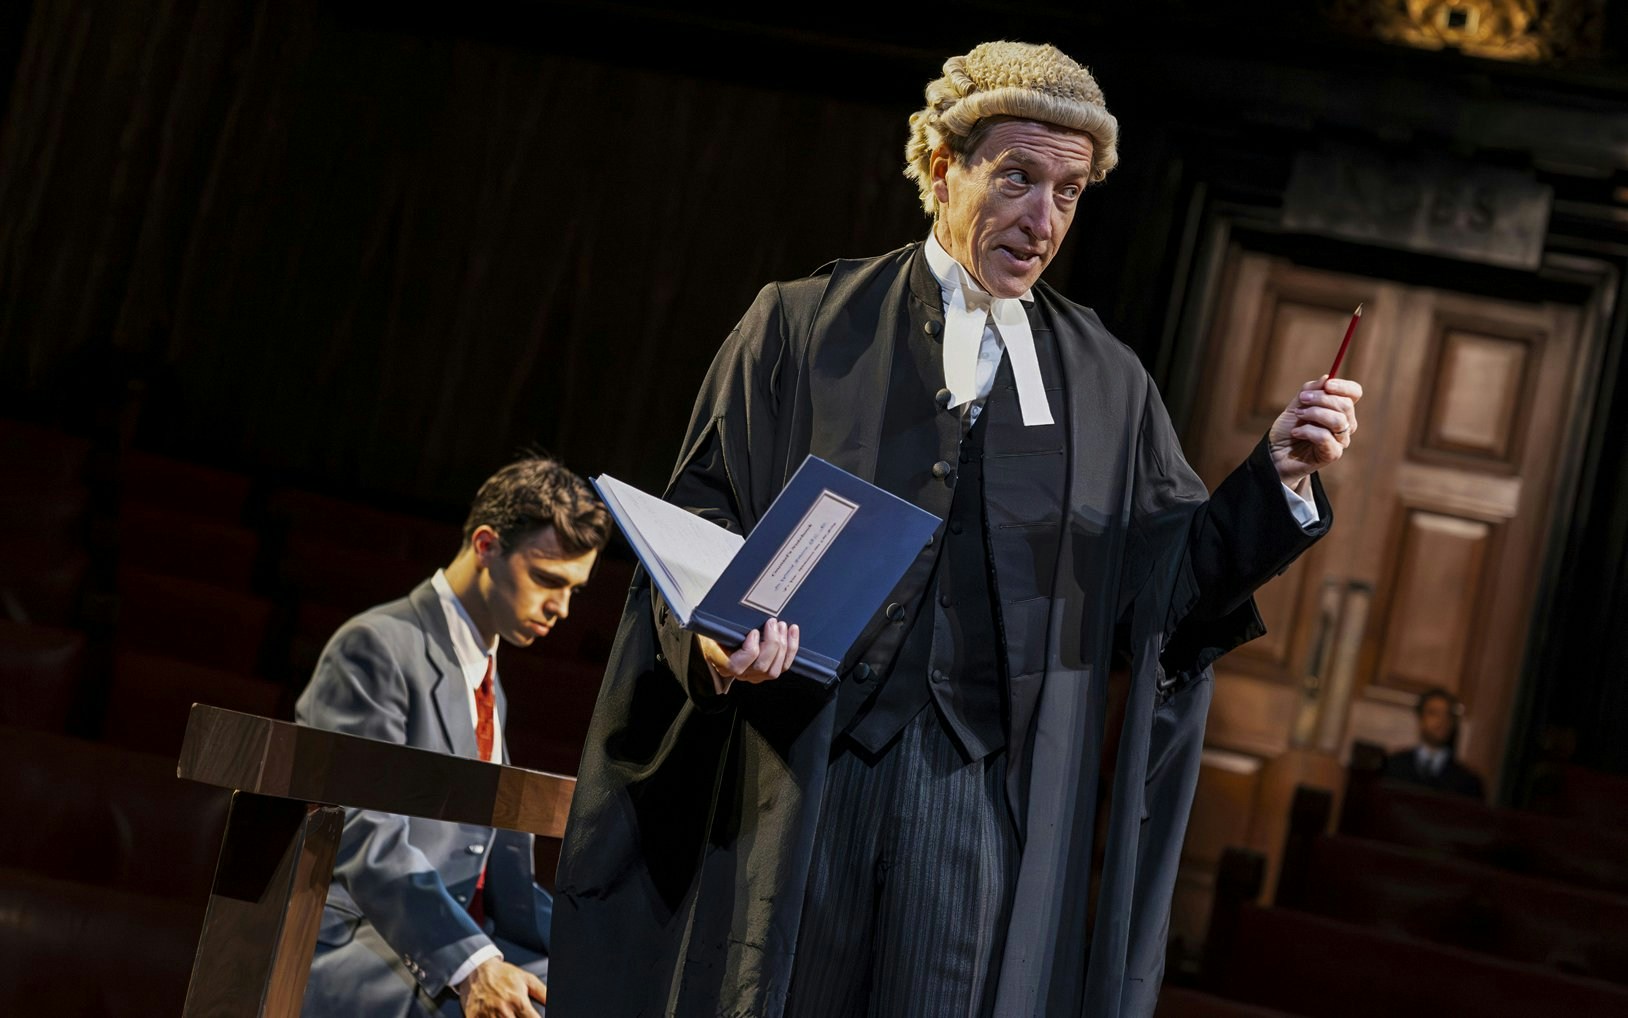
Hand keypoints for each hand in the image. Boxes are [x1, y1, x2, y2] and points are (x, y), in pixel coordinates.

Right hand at [456, 958, 545, 1017]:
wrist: (478, 970)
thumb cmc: (503, 975)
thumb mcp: (527, 979)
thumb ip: (543, 993)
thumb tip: (554, 1003)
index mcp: (518, 1002)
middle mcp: (503, 1011)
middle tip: (518, 1015)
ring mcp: (487, 1016)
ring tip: (507, 1014)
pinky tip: (494, 1016)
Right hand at [695, 618, 799, 688]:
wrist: (721, 642)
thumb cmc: (718, 633)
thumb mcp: (715, 629)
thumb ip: (721, 627)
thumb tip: (727, 613)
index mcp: (724, 664)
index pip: (737, 667)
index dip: (750, 650)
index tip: (754, 632)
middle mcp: (742, 673)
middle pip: (761, 667)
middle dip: (772, 643)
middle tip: (772, 622)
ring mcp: (757, 675)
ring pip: (775, 670)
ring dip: (783, 646)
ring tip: (782, 625)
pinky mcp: (769, 670)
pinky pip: (784, 665)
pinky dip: (791, 647)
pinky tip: (792, 630)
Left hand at [1269, 375, 1363, 492]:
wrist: (1275, 454)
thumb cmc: (1288, 429)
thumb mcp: (1296, 405)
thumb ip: (1310, 391)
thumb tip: (1326, 378)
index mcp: (1339, 409)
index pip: (1354, 393)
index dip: (1344, 387)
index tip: (1327, 384)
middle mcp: (1345, 424)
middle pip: (1346, 405)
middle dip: (1321, 399)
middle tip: (1302, 400)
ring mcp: (1340, 440)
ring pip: (1338, 420)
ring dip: (1314, 413)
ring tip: (1298, 415)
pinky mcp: (1332, 454)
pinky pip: (1325, 437)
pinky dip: (1308, 431)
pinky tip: (1296, 433)